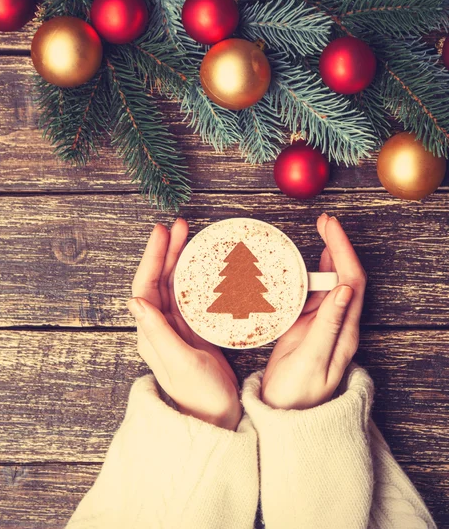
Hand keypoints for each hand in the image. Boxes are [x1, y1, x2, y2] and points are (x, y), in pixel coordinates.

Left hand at [127, 218, 241, 430]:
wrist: (217, 418)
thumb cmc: (201, 395)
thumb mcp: (180, 362)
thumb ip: (158, 331)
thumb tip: (135, 299)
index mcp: (151, 333)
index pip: (146, 286)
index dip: (152, 257)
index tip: (161, 232)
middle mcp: (159, 327)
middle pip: (159, 280)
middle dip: (166, 251)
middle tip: (179, 225)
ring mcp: (176, 329)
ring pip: (173, 285)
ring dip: (178, 260)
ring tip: (188, 236)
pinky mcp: (193, 332)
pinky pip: (189, 296)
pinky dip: (193, 277)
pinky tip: (201, 265)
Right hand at [262, 214, 366, 409]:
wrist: (284, 415)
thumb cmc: (296, 393)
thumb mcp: (312, 358)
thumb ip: (327, 324)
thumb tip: (344, 289)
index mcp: (343, 331)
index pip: (351, 281)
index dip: (343, 250)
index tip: (329, 227)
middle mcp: (338, 324)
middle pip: (345, 277)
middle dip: (338, 245)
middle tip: (323, 221)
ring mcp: (323, 325)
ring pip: (331, 283)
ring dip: (327, 256)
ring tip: (318, 234)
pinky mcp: (307, 327)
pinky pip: (313, 294)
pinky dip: (310, 274)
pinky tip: (302, 265)